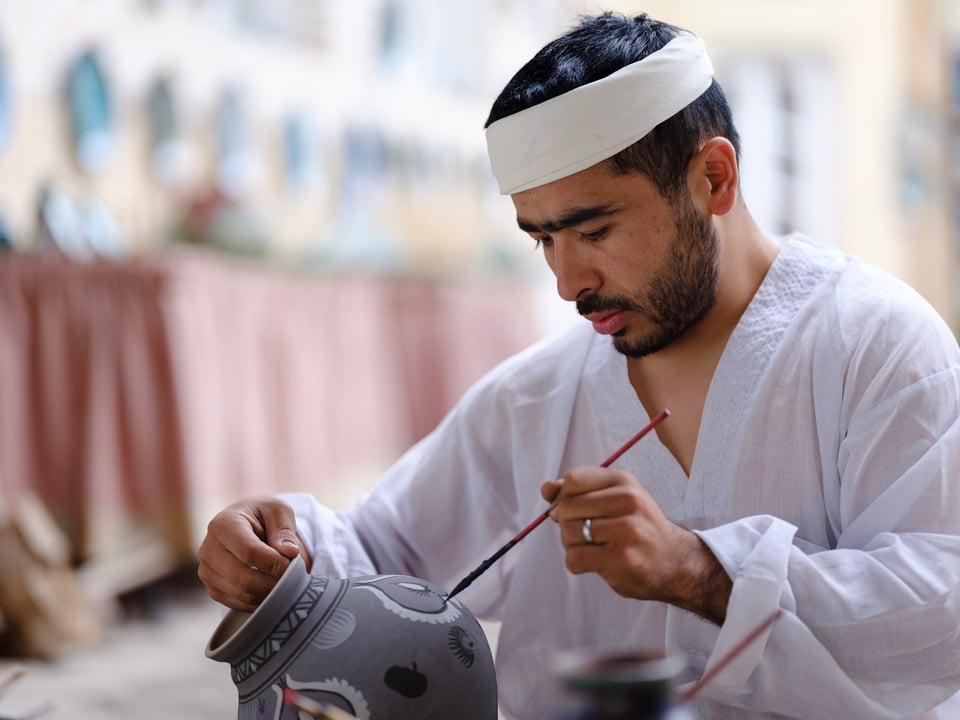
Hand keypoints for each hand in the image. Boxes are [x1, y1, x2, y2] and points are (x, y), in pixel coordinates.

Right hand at [197, 495, 311, 611]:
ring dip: (269, 593)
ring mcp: (207, 572)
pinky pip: (239, 604)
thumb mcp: (278, 511)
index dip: (273, 562)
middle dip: (273, 583)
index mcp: (223, 524)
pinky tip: (273, 589)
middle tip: (294, 580)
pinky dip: (260, 601)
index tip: (292, 565)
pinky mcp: (213, 589)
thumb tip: (290, 553)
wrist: (245, 524)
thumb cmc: (263, 516)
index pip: (249, 551)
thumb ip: (284, 531)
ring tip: (286, 583)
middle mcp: (208, 549)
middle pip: (243, 579)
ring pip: (242, 594)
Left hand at [541, 467, 730, 623]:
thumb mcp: (615, 499)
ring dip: (571, 544)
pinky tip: (595, 562)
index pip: (573, 479)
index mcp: (624, 482)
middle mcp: (628, 501)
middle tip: (583, 533)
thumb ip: (578, 491)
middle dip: (566, 522)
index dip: (563, 496)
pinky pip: (575, 558)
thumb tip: (546, 489)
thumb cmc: (638, 528)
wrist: (675, 562)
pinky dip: (577, 563)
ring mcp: (626, 530)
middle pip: (567, 506)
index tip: (571, 510)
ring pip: (568, 533)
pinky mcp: (621, 559)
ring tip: (592, 547)